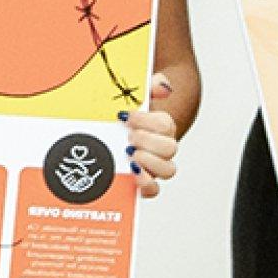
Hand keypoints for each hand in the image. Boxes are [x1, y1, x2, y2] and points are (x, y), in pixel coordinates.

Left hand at [122, 73, 178, 197]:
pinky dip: (146, 184)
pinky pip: (155, 190)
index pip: (165, 124)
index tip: (124, 116)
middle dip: (148, 141)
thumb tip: (163, 87)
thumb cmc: (121, 118)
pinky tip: (133, 174)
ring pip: (169, 170)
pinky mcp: (143, 184)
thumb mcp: (131, 98)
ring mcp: (154, 167)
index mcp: (161, 127)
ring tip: (130, 154)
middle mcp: (162, 148)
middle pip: (170, 148)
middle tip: (129, 137)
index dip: (146, 120)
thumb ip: (147, 87)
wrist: (107, 134)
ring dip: (151, 162)